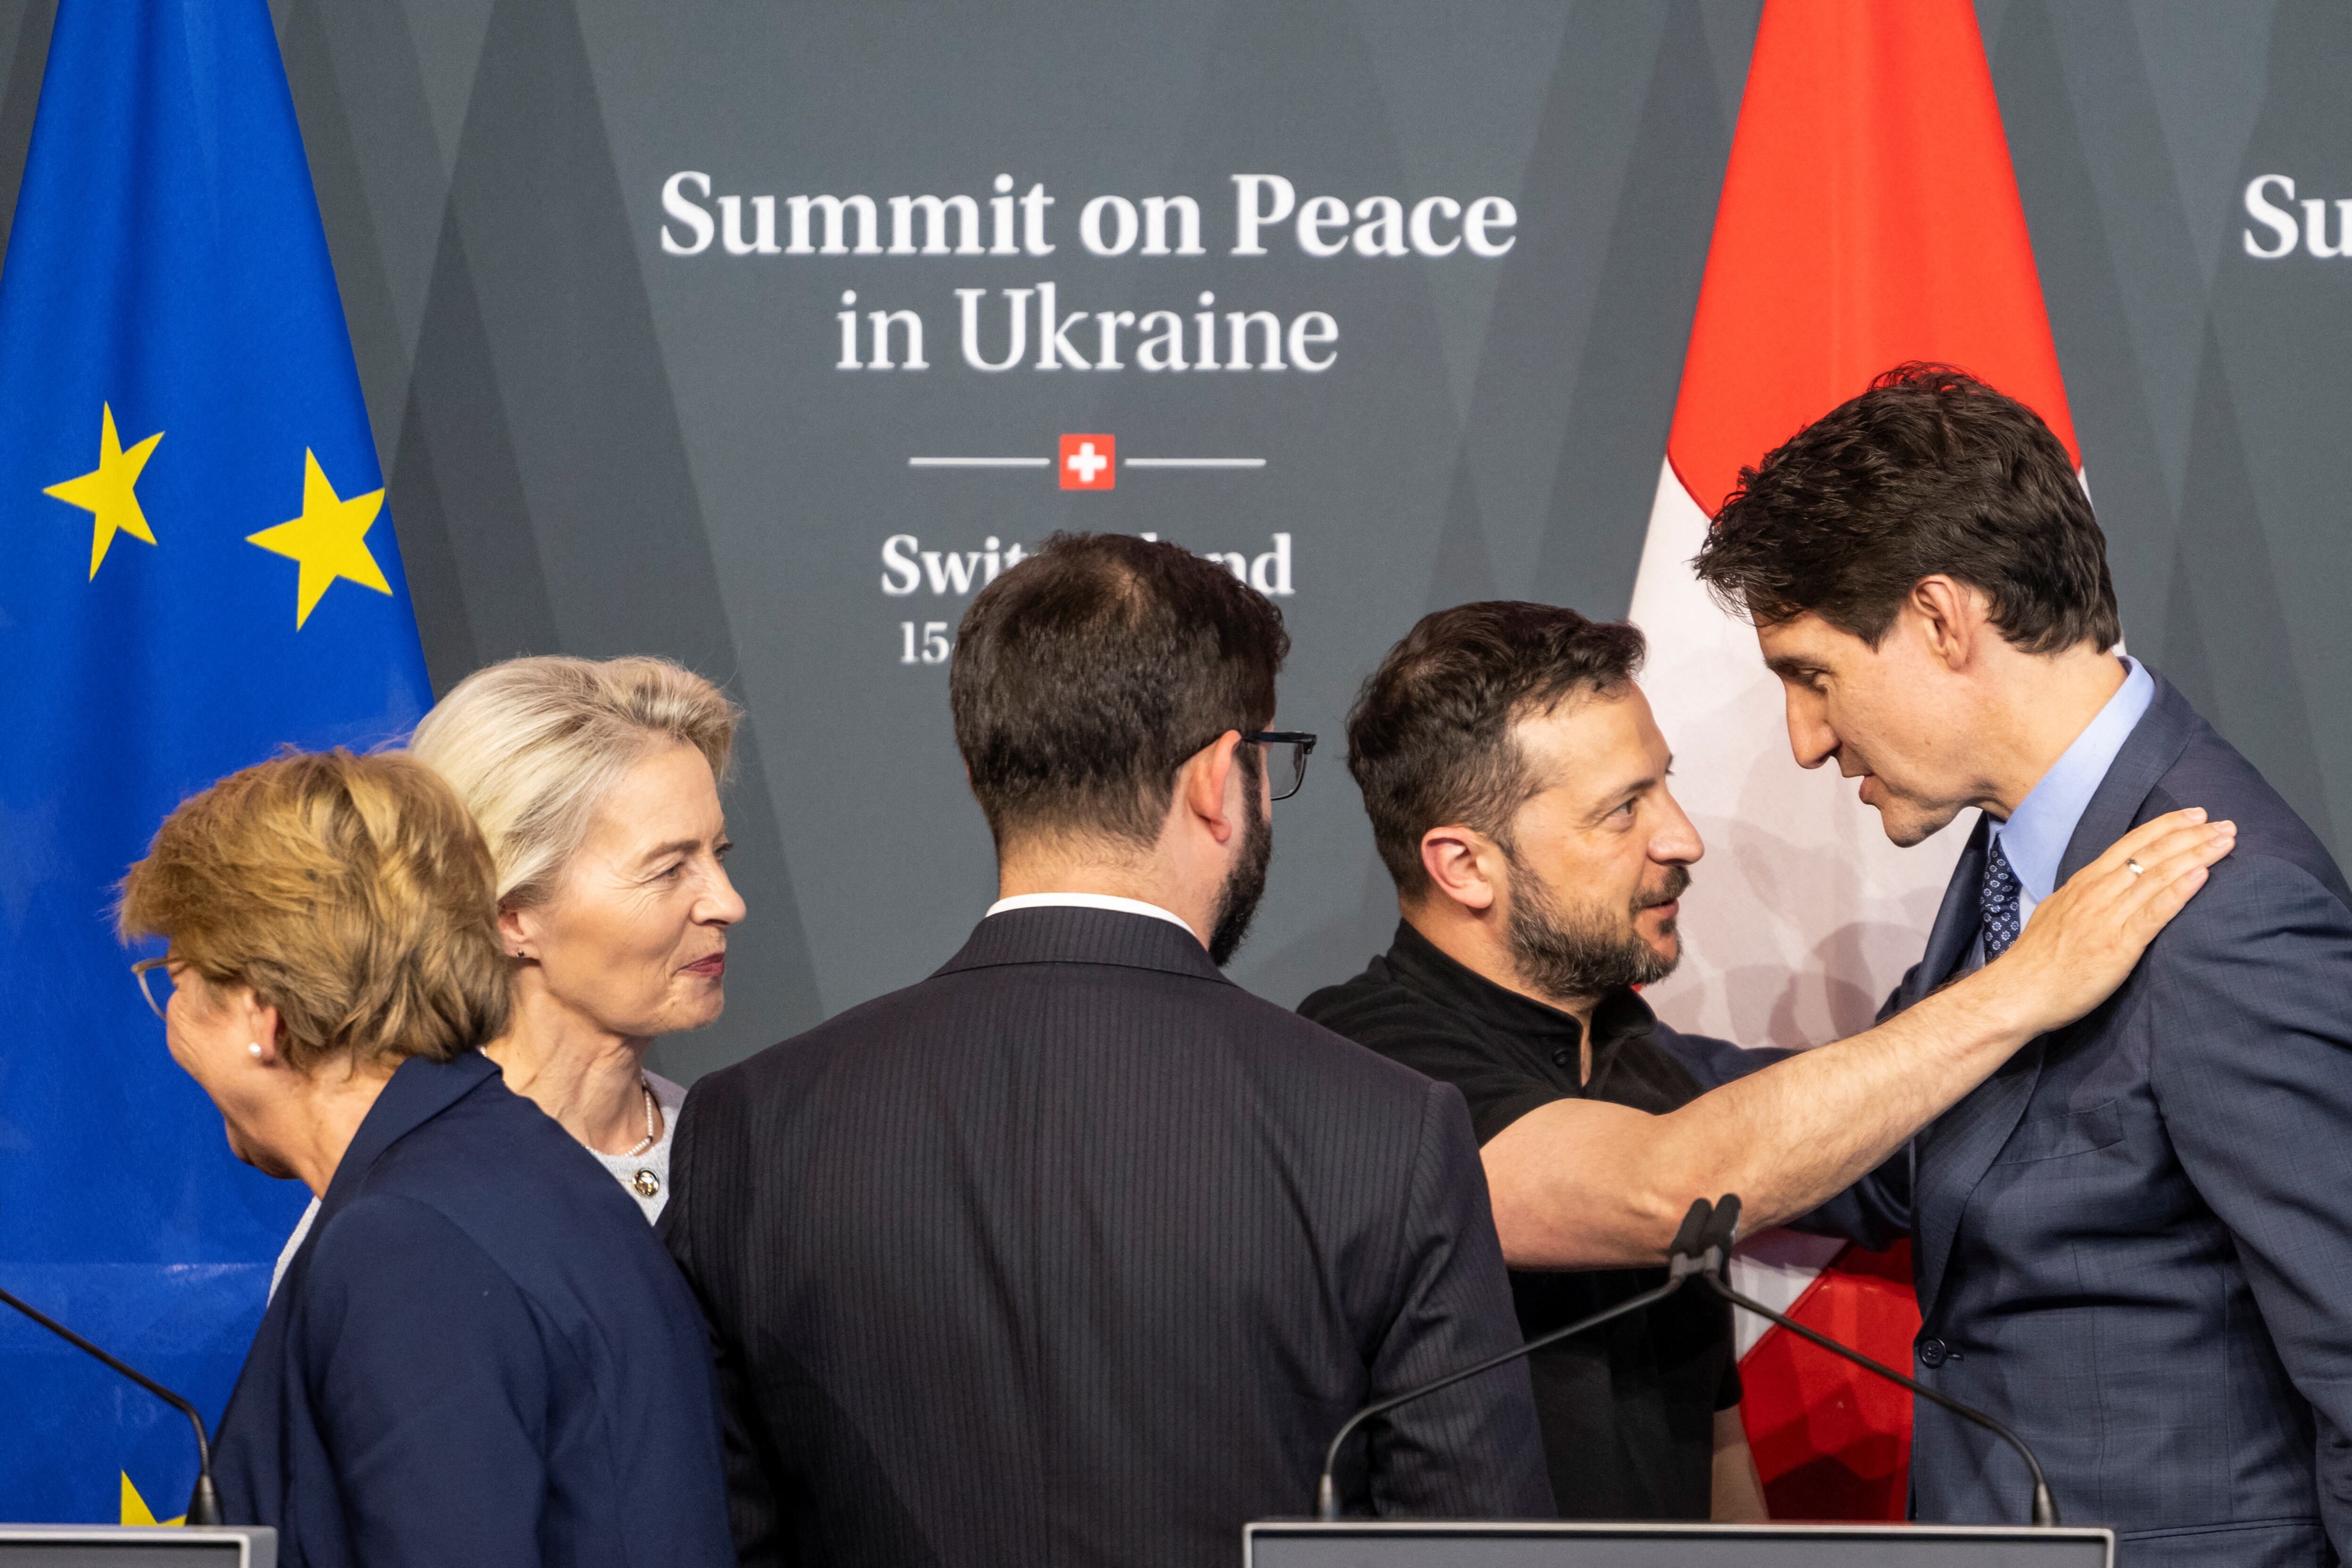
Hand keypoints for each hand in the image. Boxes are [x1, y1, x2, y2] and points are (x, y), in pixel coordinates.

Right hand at [1985, 808, 2235, 1037]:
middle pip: (2150, 854)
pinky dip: (2179, 891)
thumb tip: (2107, 889)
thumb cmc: (2036, 961)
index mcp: (2084, 884)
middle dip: (2191, 835)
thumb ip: (2086, 899)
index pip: (2130, 844)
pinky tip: (2202, 875)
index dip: (2165, 827)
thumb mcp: (2058, 914)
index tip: (2194, 815)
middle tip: (2225, 823)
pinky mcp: (2118, 946)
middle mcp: (2096, 892)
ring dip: (2195, 855)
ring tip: (2225, 841)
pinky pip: (2153, 913)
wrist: (2016, 992)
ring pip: (2157, 876)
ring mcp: (2107, 917)